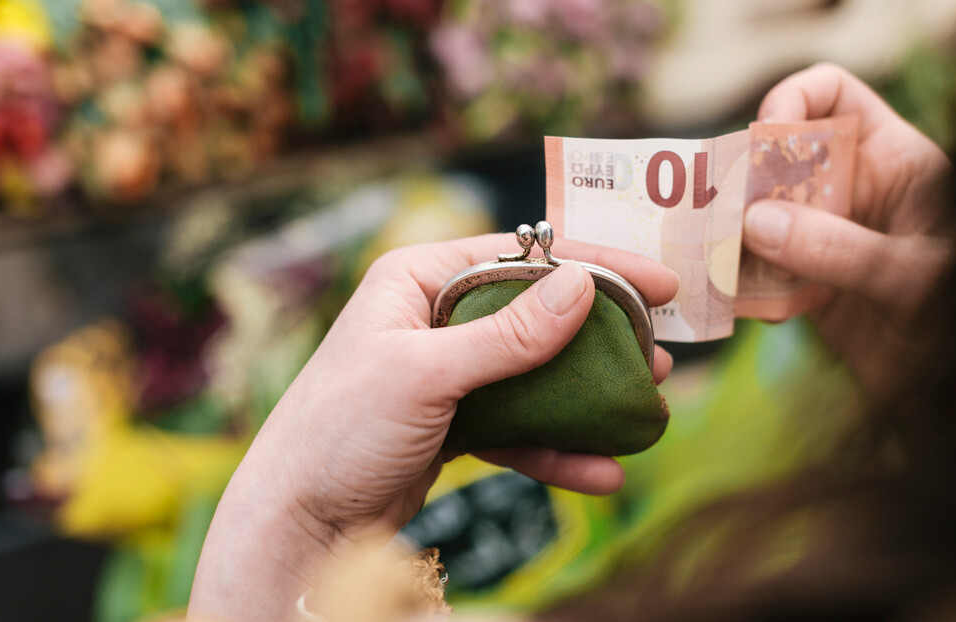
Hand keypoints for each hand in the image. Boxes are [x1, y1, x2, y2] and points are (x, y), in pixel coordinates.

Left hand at [187, 234, 677, 621]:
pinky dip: (558, 449)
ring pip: (535, 374)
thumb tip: (582, 286)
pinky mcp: (454, 424)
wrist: (296, 521)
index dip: (596, 266)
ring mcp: (447, 373)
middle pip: (537, 316)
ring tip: (646, 409)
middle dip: (601, 339)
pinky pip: (519, 427)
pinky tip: (600, 472)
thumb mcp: (424, 374)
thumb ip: (508, 334)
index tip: (658, 284)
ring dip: (589, 396)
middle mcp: (434, 317)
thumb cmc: (337, 431)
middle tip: (659, 356)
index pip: (524, 257)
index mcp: (419, 279)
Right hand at [743, 63, 953, 395]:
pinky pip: (754, 266)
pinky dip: (741, 281)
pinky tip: (754, 306)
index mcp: (893, 161)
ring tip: (723, 263)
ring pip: (757, 212)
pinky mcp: (801, 280)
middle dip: (744, 180)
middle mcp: (852, 190)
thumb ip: (839, 248)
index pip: (833, 95)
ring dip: (734, 236)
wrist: (949, 397)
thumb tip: (754, 224)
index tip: (762, 141)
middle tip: (722, 215)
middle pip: (778, 154)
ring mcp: (823, 235)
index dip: (791, 102)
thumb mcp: (912, 280)